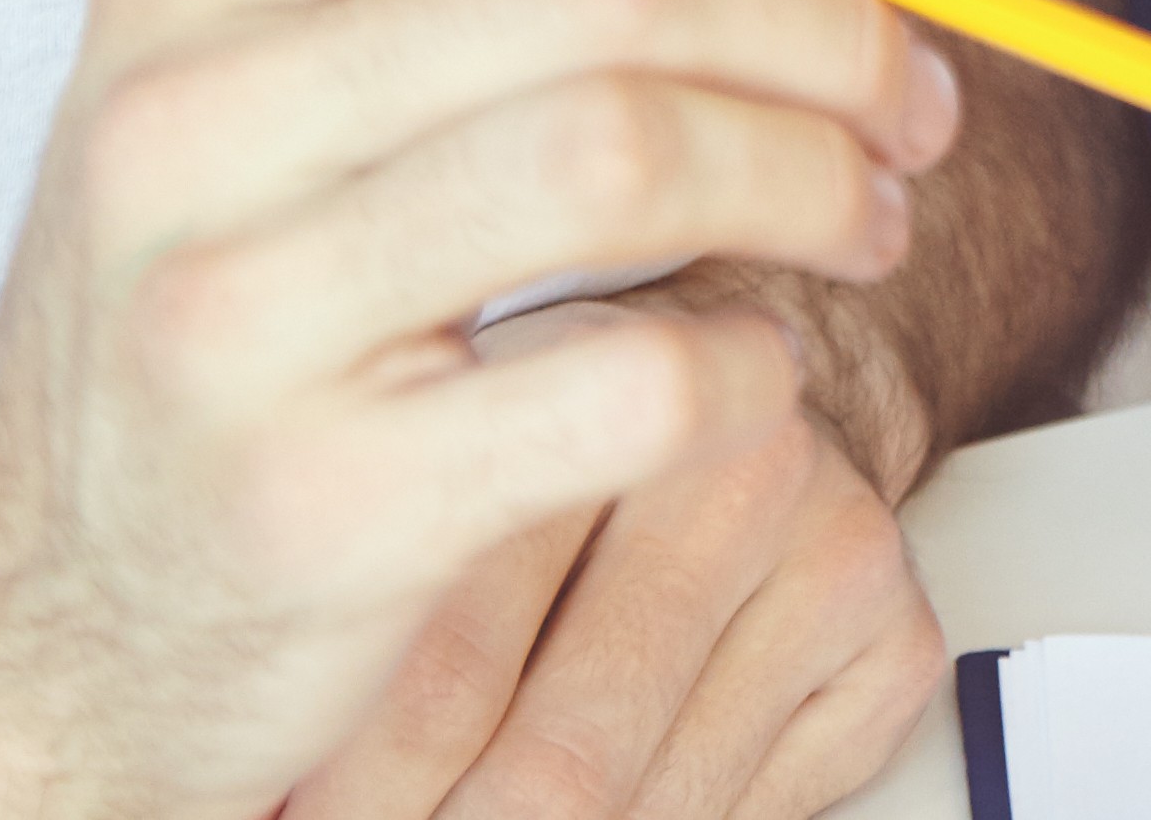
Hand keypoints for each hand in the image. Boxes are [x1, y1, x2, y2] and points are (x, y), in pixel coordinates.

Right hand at [0, 0, 958, 819]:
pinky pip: (632, 380)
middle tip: (913, 98)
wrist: (42, 603)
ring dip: (814, 177)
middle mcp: (183, 131)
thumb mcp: (276, 94)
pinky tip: (750, 367)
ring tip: (868, 216)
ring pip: (628, 160)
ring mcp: (234, 322)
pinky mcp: (320, 503)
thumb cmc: (232, 307)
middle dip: (820, 31)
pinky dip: (750, 364)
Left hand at [277, 282, 941, 819]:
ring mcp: (834, 552)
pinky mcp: (898, 639)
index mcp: (588, 400)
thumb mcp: (444, 483)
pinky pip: (757, 813)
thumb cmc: (578, 465)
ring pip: (655, 805)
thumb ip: (370, 611)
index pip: (444, 670)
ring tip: (473, 813)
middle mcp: (735, 468)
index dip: (351, 800)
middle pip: (559, 763)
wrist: (779, 375)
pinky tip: (618, 799)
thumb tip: (252, 797)